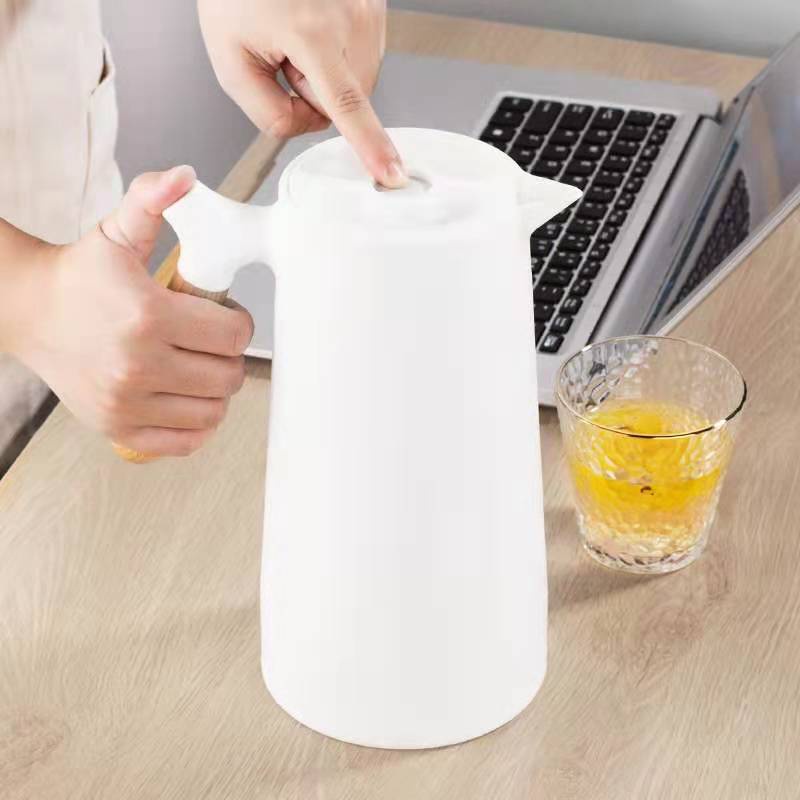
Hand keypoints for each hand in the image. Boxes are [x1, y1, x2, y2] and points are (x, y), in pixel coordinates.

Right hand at [12, 167, 253, 456]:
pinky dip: (196, 423)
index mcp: (147, 316)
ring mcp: (127, 402)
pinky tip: (185, 396)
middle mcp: (138, 365)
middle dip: (227, 355)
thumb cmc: (80, 275)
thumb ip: (153, 202)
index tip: (221, 313)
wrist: (29, 310)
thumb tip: (184, 176)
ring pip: (214, 411)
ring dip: (215, 389)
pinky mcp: (118, 427)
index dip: (238, 321)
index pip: (234, 335)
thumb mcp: (117, 230)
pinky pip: (185, 441)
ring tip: (196, 364)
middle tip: (207, 338)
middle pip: (229, 376)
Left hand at [198, 0, 407, 187]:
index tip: (391, 172)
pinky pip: (363, 54)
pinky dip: (338, 51)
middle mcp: (349, 17)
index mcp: (310, 32)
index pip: (345, 106)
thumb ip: (267, 113)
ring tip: (298, 33)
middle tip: (284, 55)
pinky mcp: (375, 5)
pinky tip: (313, 24)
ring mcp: (367, 8)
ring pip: (357, 80)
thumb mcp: (230, 61)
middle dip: (313, 92)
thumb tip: (305, 127)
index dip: (370, 145)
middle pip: (344, 100)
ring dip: (327, 70)